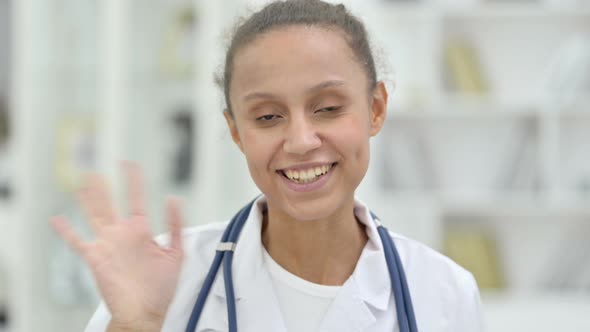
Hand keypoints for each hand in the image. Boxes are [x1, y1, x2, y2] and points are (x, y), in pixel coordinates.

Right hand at [51, 163, 183, 328]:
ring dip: (88, 199)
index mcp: (141, 231)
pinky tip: (57, 219)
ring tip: (82, 182)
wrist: (145, 311)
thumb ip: (176, 226)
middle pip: (109, 204)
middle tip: (96, 169)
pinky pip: (77, 242)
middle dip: (103, 186)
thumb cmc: (161, 288)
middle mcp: (122, 235)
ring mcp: (107, 245)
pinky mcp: (96, 258)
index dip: (134, 181)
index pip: (137, 199)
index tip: (130, 165)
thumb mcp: (176, 253)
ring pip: (94, 215)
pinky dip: (66, 231)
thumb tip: (174, 199)